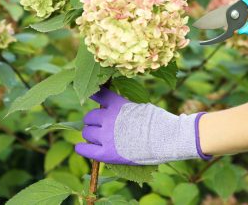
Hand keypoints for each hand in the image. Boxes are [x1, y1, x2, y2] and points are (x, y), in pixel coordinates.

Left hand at [75, 87, 209, 164]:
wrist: (165, 139)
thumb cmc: (159, 123)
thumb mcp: (141, 107)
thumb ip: (125, 108)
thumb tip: (117, 110)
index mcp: (117, 105)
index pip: (99, 94)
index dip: (93, 94)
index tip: (92, 94)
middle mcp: (107, 118)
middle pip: (89, 117)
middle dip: (94, 121)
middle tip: (100, 126)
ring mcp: (105, 136)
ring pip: (87, 133)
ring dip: (91, 134)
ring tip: (98, 138)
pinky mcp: (106, 153)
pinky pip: (85, 149)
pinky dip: (82, 148)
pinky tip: (81, 147)